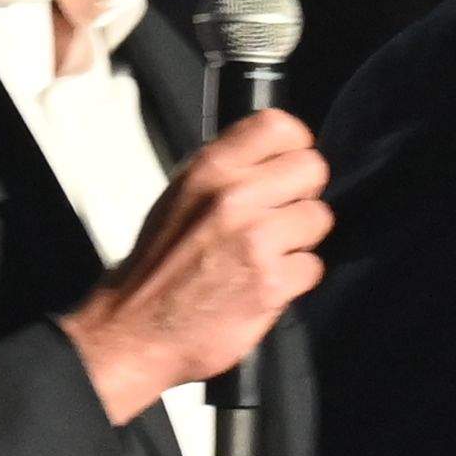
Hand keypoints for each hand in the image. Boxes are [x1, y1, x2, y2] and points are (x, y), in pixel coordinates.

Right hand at [62, 112, 329, 425]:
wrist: (136, 329)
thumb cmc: (159, 264)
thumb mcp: (180, 196)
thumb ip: (228, 171)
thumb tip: (276, 157)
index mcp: (210, 170)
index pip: (280, 126)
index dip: (295, 148)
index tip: (288, 168)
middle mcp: (233, 197)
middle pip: (312, 168)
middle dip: (302, 195)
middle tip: (280, 217)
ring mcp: (255, 240)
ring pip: (319, 218)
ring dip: (300, 240)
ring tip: (269, 254)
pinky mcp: (271, 283)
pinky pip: (312, 266)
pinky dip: (294, 279)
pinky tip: (265, 284)